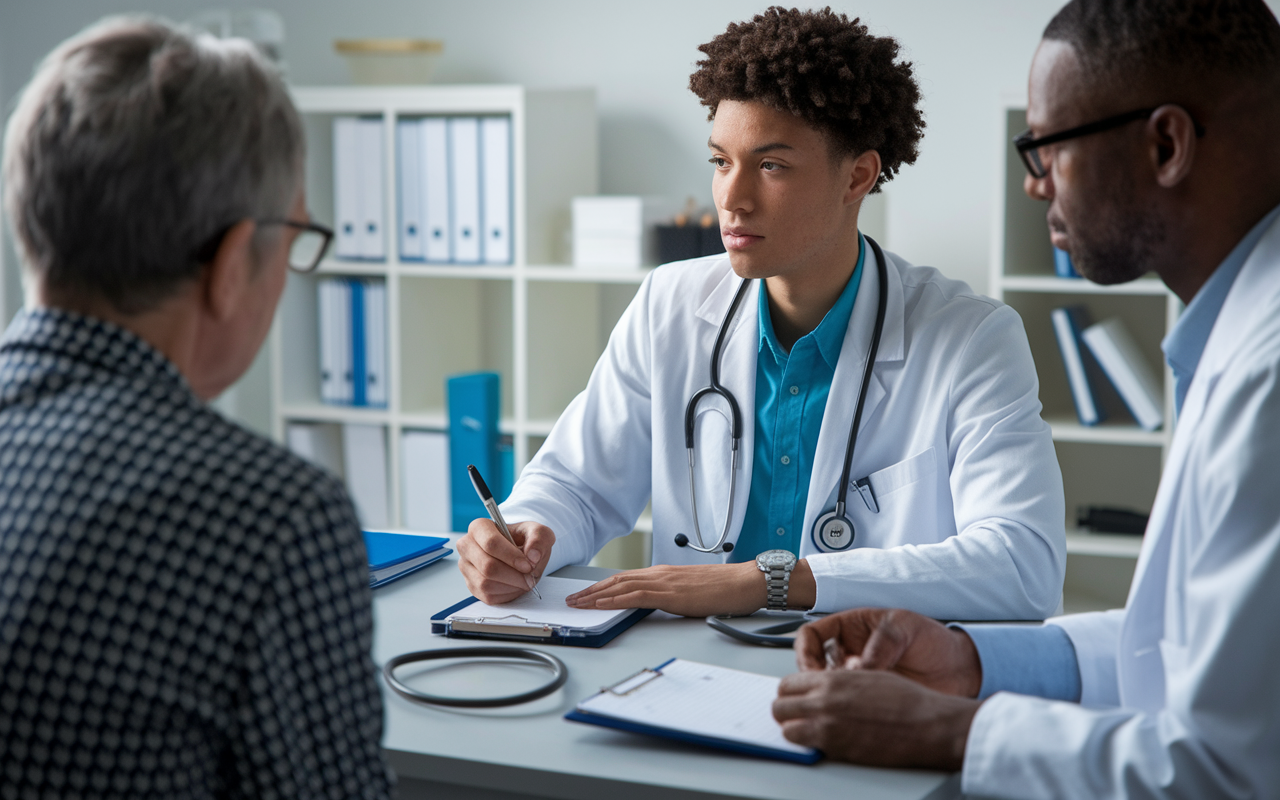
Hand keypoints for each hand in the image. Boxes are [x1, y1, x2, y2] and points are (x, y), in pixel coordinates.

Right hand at [456, 519, 554, 604]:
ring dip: (511, 586)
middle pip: (487, 566)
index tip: (528, 565)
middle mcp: (467, 546)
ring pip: (486, 584)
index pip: (490, 543)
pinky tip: (515, 585)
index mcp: (479, 527)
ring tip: (524, 581)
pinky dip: (506, 594)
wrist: (520, 555)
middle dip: (513, 575)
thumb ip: (539, 538)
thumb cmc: (525, 540)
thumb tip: (533, 556)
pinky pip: (487, 596)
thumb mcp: (538, 533)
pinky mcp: (471, 585)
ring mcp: (466, 567)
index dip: (511, 557)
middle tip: (529, 577)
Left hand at [564, 562, 766, 615]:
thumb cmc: (724, 588)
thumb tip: (658, 604)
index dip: (602, 586)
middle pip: (616, 581)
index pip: (625, 579)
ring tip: (577, 603)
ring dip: (595, 596)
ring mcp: (663, 582)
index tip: (585, 594)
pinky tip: (602, 604)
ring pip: (620, 587)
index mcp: (663, 574)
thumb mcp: (690, 590)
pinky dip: (615, 600)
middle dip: (591, 591)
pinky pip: (636, 596)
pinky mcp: (670, 594)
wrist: (744, 582)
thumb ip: (671, 595)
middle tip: (572, 599)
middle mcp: (659, 574)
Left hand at [772, 669, 980, 769]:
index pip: (788, 683)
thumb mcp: (866, 677)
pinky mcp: (838, 749)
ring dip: (794, 731)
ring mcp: (829, 727)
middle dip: (785, 711)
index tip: (796, 697)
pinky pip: (807, 747)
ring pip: (787, 730)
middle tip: (796, 716)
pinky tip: (824, 742)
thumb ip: (837, 682)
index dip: (790, 692)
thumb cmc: (905, 700)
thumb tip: (822, 688)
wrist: (927, 724)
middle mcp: (825, 701)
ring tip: (808, 731)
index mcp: (832, 679)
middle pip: (779, 707)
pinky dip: (810, 746)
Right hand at [794, 608, 981, 697]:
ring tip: (845, 701)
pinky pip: (847, 705)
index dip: (805, 651)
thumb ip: (881, 643)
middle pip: (811, 665)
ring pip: (827, 687)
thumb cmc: (933, 640)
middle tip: (824, 691)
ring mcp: (858, 677)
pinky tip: (857, 711)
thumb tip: (861, 668)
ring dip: (829, 695)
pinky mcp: (868, 698)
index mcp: (852, 628)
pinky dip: (846, 709)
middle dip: (812, 680)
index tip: (811, 668)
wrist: (959, 669)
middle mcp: (850, 653)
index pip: (812, 636)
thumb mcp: (905, 628)